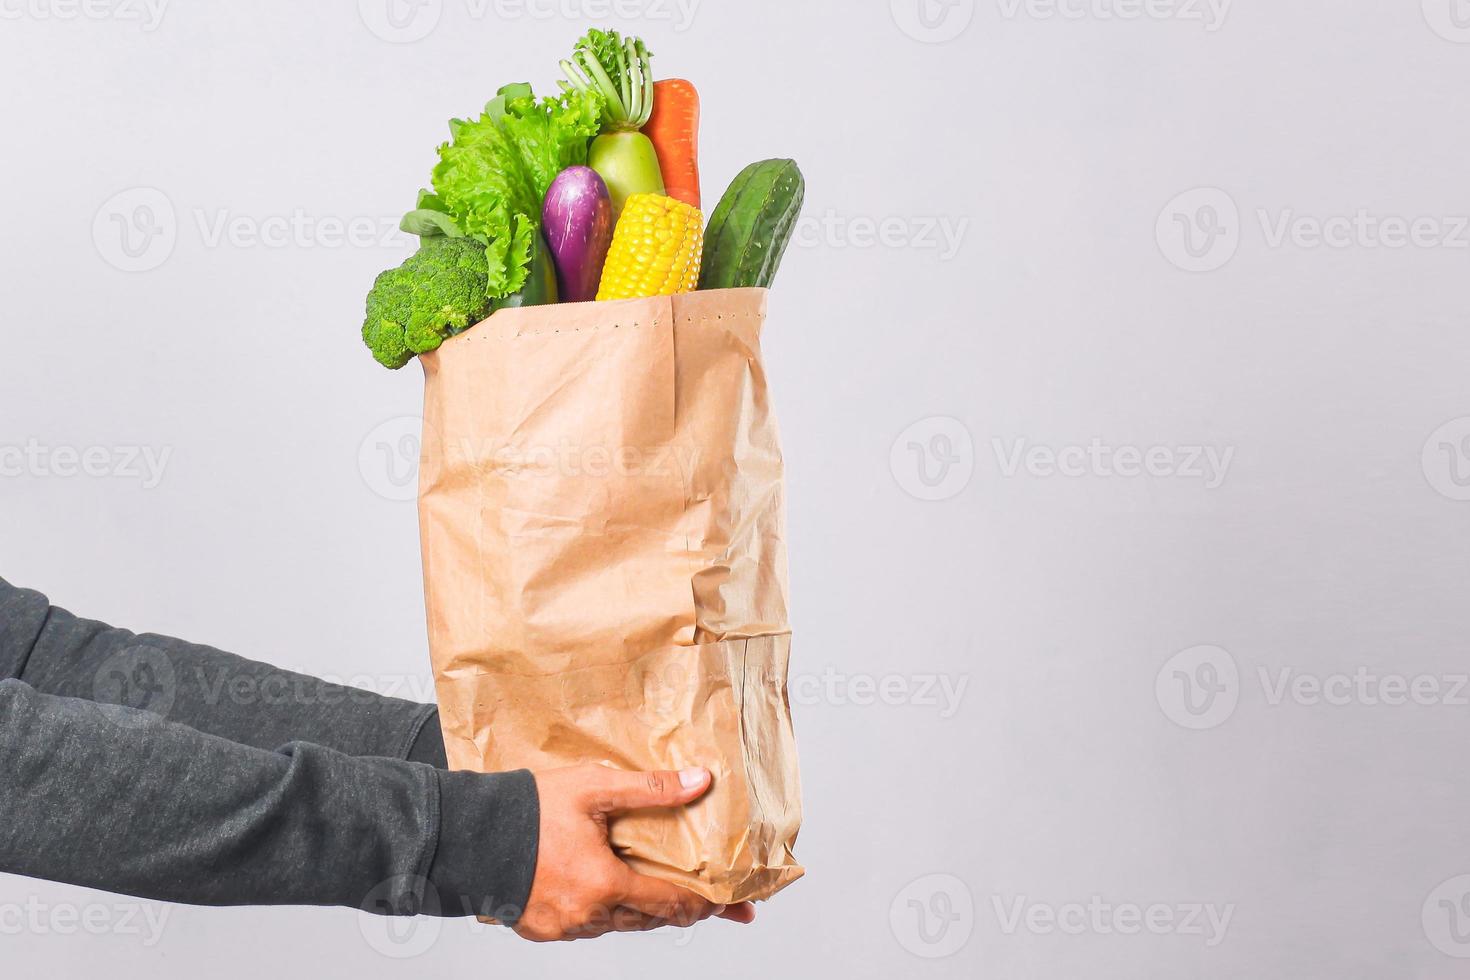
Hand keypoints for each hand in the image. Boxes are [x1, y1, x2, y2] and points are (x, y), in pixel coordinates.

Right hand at [514, 765, 756, 940]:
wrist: (468, 834)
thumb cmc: (528, 809)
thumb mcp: (594, 788)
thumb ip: (651, 788)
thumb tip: (700, 781)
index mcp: (604, 884)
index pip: (668, 903)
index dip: (702, 904)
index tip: (724, 903)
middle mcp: (587, 915)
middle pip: (647, 919)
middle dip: (678, 910)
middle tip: (708, 905)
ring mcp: (563, 927)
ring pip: (617, 925)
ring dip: (640, 911)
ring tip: (661, 895)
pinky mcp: (543, 929)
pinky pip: (586, 926)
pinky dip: (604, 913)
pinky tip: (610, 894)